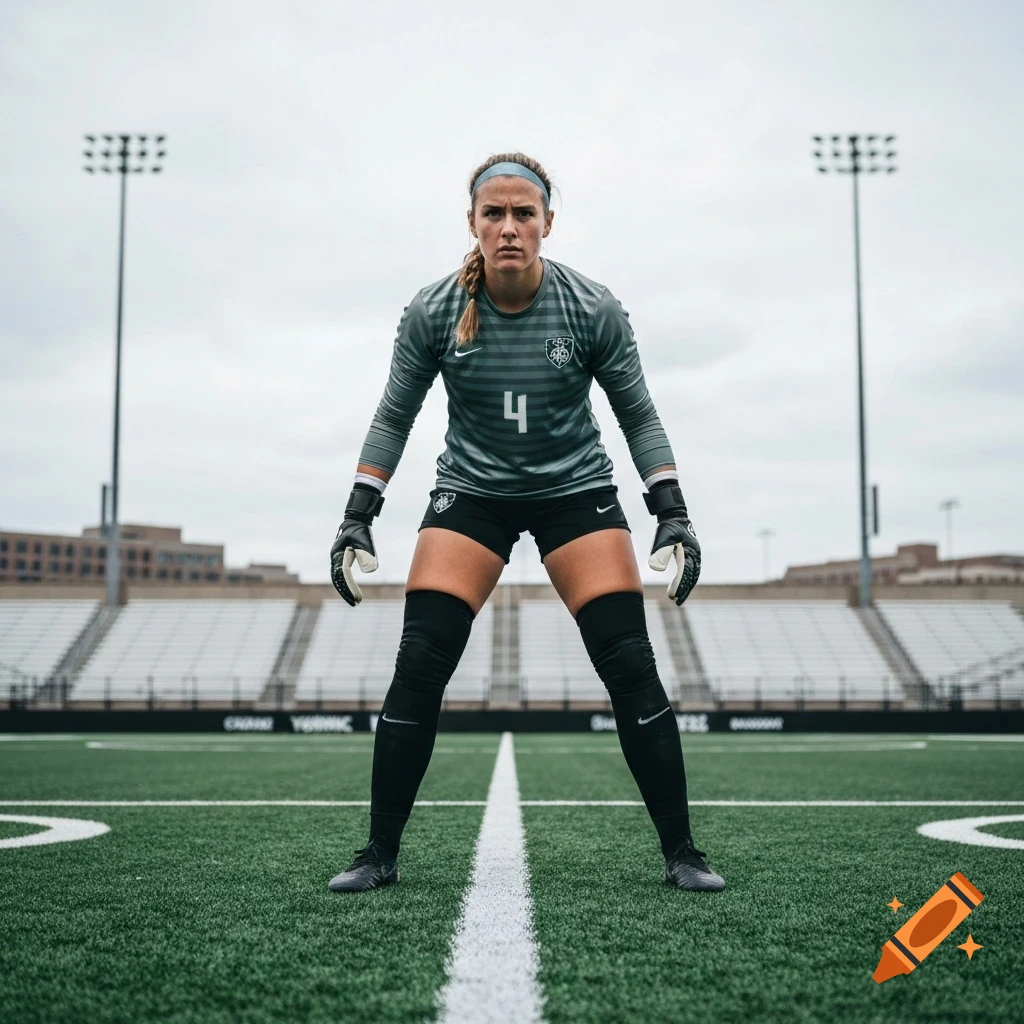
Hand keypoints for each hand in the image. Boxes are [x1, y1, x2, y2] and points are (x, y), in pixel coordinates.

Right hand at [330, 485, 383, 605]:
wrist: (355, 519)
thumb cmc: (360, 530)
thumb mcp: (365, 541)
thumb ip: (366, 555)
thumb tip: (369, 571)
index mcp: (338, 554)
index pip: (343, 576)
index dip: (350, 587)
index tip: (358, 598)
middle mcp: (335, 558)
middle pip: (338, 579)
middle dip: (346, 592)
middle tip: (356, 603)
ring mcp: (337, 558)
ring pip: (338, 578)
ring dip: (346, 589)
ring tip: (356, 600)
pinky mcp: (342, 558)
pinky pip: (342, 574)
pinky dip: (346, 583)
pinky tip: (353, 590)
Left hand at [643, 482, 700, 605]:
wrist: (674, 515)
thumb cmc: (667, 526)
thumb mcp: (663, 537)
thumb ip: (661, 552)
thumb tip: (656, 569)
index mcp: (689, 551)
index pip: (685, 572)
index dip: (679, 585)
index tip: (673, 596)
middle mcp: (694, 554)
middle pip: (692, 576)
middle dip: (685, 590)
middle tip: (676, 602)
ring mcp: (694, 554)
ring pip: (692, 574)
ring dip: (686, 586)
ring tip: (677, 597)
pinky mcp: (690, 554)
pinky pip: (690, 570)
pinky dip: (686, 579)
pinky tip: (678, 585)